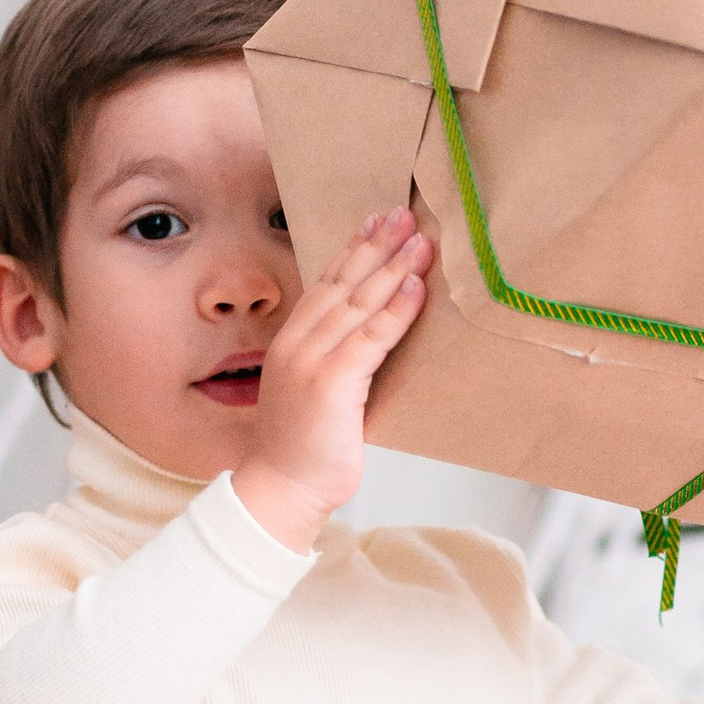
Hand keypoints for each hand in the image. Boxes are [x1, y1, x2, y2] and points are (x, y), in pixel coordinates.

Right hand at [233, 207, 430, 551]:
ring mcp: (312, 361)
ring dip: (393, 268)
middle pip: (342, 283)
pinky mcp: (331, 382)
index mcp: (292, 343)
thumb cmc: (304, 451)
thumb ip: (339, 363)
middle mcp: (298, 344)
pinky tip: (416, 287)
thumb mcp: (317, 395)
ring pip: (358, 303)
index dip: (353, 250)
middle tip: (404, 214)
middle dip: (376, 245)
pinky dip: (395, 310)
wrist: (282, 489)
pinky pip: (371, 337)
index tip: (377, 222)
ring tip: (421, 241)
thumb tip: (374, 341)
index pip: (326, 286)